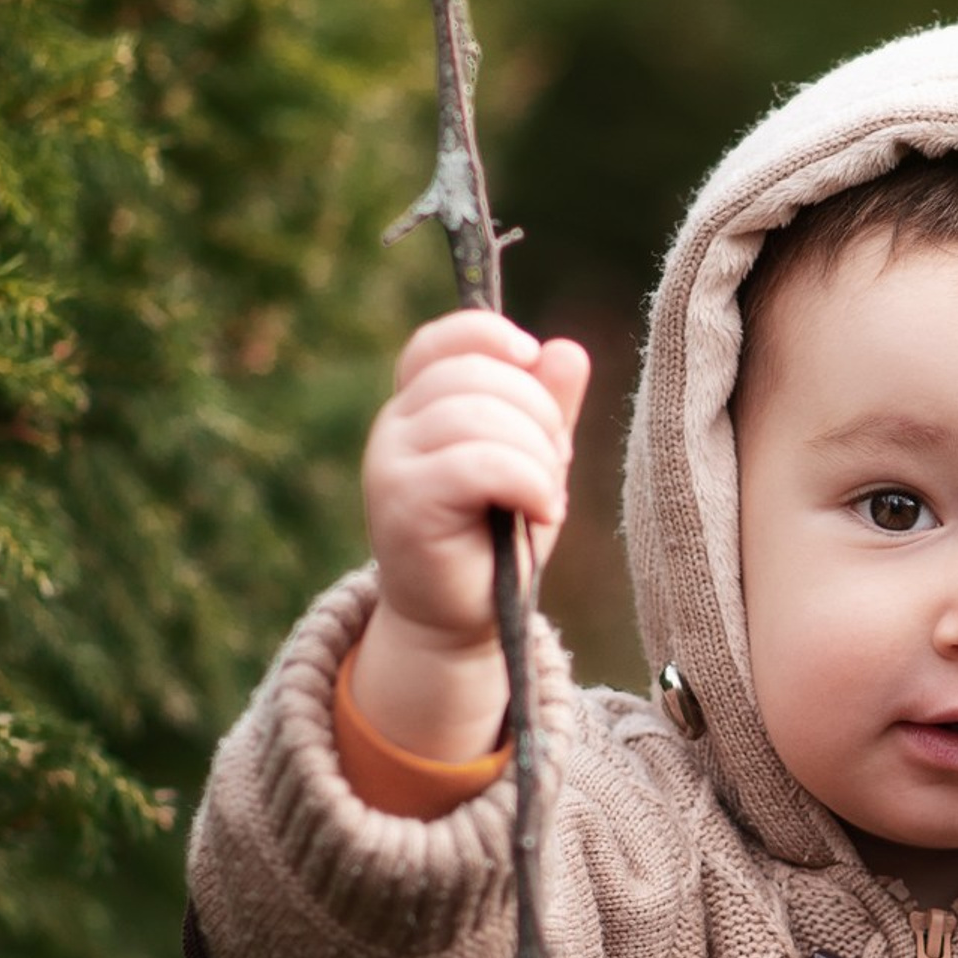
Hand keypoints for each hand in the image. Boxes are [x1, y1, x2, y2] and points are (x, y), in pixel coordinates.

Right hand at [354, 311, 590, 757]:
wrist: (457, 621)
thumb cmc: (495, 541)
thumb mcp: (530, 463)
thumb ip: (545, 409)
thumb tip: (565, 350)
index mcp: (419, 405)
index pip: (442, 340)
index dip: (491, 336)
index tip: (532, 360)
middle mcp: (395, 426)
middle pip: (475, 375)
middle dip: (538, 414)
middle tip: (554, 465)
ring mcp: (392, 463)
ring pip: (479, 417)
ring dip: (537, 455)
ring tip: (545, 496)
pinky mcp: (405, 503)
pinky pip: (479, 463)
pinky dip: (529, 482)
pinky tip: (545, 512)